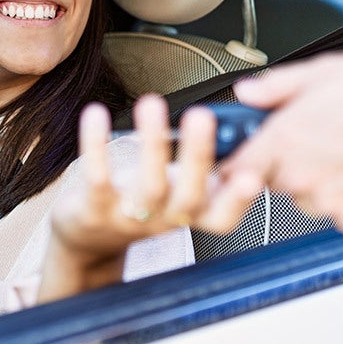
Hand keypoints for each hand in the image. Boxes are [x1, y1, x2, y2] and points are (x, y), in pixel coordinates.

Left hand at [39, 95, 260, 300]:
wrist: (91, 240)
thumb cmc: (143, 204)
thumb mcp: (179, 191)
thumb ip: (205, 168)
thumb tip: (234, 127)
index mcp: (192, 214)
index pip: (223, 218)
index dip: (238, 201)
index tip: (251, 175)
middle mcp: (165, 220)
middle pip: (188, 196)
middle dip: (197, 154)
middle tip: (202, 116)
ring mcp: (130, 218)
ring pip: (148, 186)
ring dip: (152, 142)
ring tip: (151, 104)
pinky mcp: (94, 210)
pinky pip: (97, 177)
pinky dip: (96, 144)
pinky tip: (96, 114)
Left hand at [224, 49, 342, 236]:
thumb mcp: (330, 70)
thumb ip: (279, 85)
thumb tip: (248, 92)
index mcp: (286, 138)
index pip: (235, 166)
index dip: (241, 161)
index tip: (247, 157)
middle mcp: (301, 175)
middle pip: (274, 181)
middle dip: (290, 164)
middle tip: (328, 141)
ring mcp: (330, 203)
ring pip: (308, 199)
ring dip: (322, 183)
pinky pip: (342, 214)